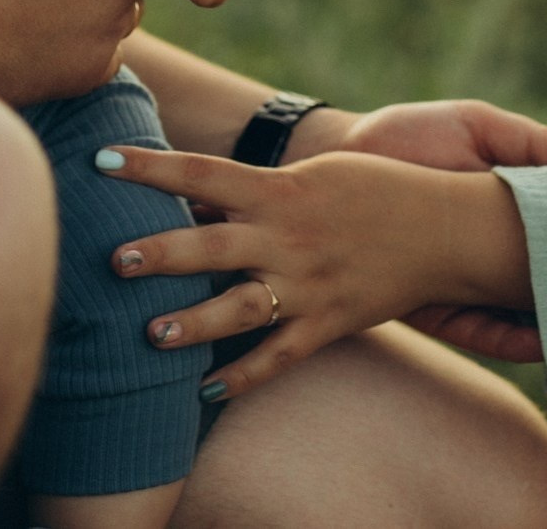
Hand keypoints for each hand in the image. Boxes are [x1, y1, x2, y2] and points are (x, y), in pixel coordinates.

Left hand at [100, 145, 533, 402]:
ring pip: (240, 309)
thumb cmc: (372, 187)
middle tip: (114, 259)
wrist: (444, 229)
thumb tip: (190, 194)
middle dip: (161, 254)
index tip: (103, 159)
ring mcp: (307, 286)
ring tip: (150, 335)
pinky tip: (205, 388)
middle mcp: (287, 239)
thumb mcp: (312, 174)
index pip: (201, 172)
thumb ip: (253, 186)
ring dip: (194, 324)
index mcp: (279, 191)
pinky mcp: (328, 323)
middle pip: (211, 246)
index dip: (149, 166)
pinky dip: (243, 376)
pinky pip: (279, 357)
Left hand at [283, 97, 546, 358]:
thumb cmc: (411, 134)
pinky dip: (512, 340)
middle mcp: (489, 251)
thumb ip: (539, 146)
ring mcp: (463, 280)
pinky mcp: (431, 304)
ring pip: (521, 312)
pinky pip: (479, 332)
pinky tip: (544, 343)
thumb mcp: (481, 128)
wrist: (336, 157)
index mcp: (507, 208)